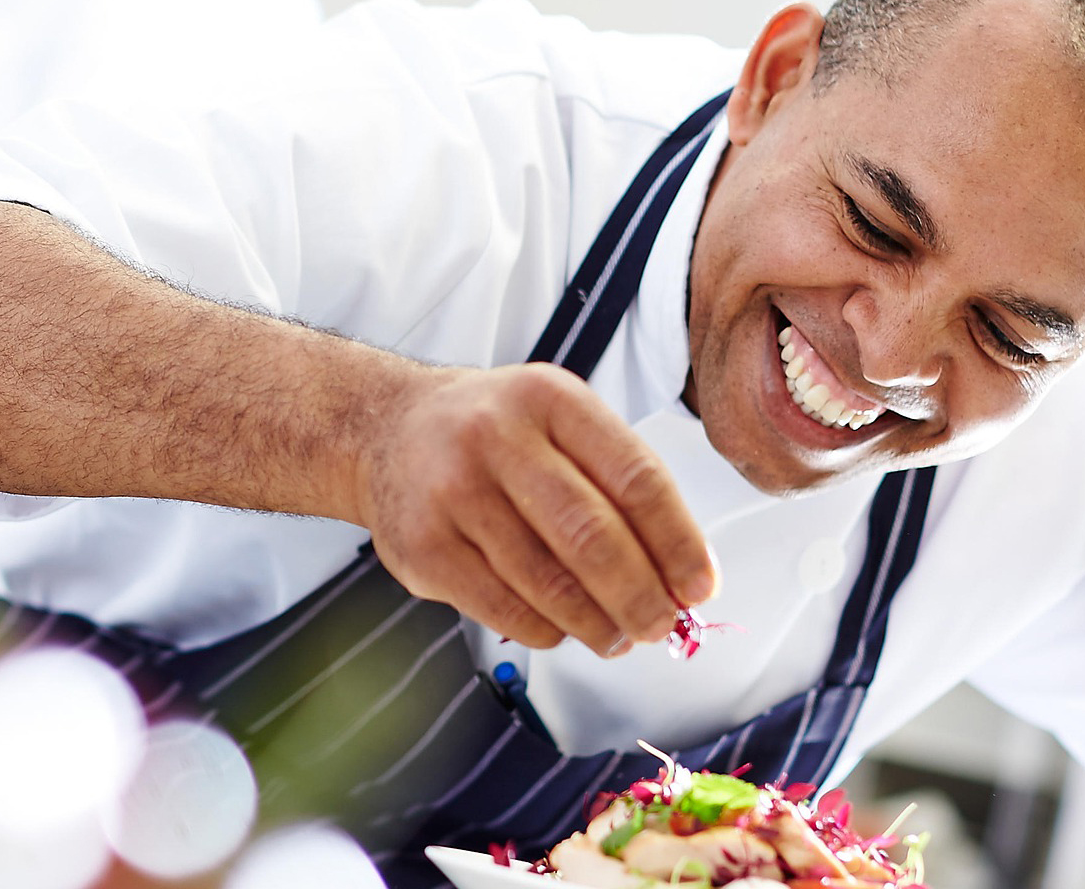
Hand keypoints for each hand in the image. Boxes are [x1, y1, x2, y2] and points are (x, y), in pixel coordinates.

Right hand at [356, 363, 717, 656]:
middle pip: (591, 536)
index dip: (677, 542)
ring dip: (597, 625)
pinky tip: (562, 630)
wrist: (386, 431)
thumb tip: (680, 577)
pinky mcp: (422, 548)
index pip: (634, 478)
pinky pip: (504, 610)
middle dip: (640, 596)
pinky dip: (546, 631)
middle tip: (662, 626)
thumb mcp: (559, 423)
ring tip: (617, 637)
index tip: (699, 586)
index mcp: (549, 398)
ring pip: (548, 584)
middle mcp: (495, 437)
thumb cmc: (495, 435)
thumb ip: (618, 485)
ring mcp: (452, 493)